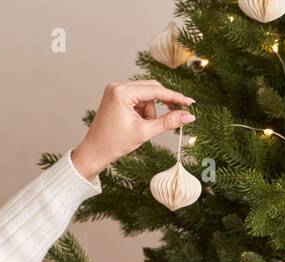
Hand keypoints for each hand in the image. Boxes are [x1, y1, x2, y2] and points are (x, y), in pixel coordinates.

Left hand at [70, 81, 195, 180]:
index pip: (155, 90)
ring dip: (150, 111)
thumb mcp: (144, 132)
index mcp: (122, 92)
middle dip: (161, 105)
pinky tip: (136, 123)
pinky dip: (142, 111)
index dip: (175, 97)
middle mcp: (117, 86)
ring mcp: (116, 89)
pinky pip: (138, 99)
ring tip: (141, 127)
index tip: (189, 102)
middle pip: (151, 89)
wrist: (95, 151)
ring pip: (146, 96)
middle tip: (176, 115)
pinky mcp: (116, 95)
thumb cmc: (115, 143)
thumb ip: (168, 122)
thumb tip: (188, 116)